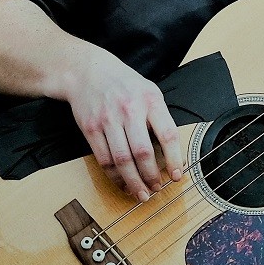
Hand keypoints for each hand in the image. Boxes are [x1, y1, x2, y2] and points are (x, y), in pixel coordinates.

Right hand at [58, 44, 184, 201]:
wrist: (87, 71)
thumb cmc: (123, 84)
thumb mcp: (149, 91)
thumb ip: (160, 118)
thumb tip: (173, 153)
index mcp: (150, 99)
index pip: (168, 134)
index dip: (174, 159)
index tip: (176, 176)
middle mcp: (129, 109)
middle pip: (143, 152)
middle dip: (151, 177)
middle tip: (156, 190)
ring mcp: (108, 119)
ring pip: (122, 160)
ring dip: (133, 182)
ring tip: (141, 193)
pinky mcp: (91, 128)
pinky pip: (104, 159)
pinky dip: (114, 176)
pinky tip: (122, 183)